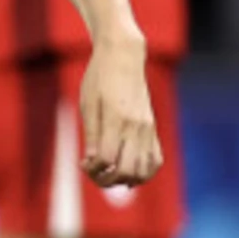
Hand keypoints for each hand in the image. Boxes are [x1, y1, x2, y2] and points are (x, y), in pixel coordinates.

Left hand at [77, 41, 162, 187]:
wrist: (124, 57)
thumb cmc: (99, 77)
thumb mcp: (88, 104)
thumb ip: (91, 133)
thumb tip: (91, 161)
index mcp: (116, 119)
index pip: (106, 159)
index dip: (92, 169)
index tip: (83, 163)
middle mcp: (136, 127)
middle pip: (126, 170)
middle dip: (107, 180)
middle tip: (94, 172)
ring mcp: (148, 128)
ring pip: (144, 170)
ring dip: (126, 179)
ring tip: (111, 172)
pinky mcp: (153, 128)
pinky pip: (156, 159)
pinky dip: (144, 172)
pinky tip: (128, 170)